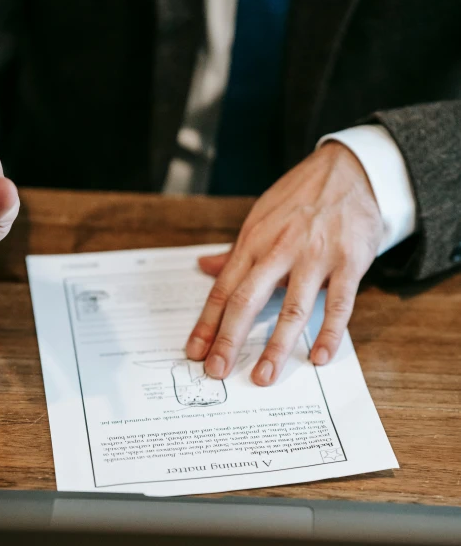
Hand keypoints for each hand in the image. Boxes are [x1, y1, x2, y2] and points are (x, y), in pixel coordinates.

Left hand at [186, 141, 383, 385]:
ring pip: (291, 307)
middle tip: (216, 370)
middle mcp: (280, 250)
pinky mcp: (349, 262)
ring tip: (263, 375)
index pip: (224, 289)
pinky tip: (318, 356)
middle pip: (247, 300)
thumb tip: (204, 267)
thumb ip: (235, 250)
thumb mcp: (261, 218)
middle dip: (229, 338)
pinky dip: (329, 332)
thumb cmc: (301, 198)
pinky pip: (338, 304)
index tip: (194, 351)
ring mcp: (316, 257)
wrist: (351, 170)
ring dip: (276, 345)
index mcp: (255, 241)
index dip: (207, 322)